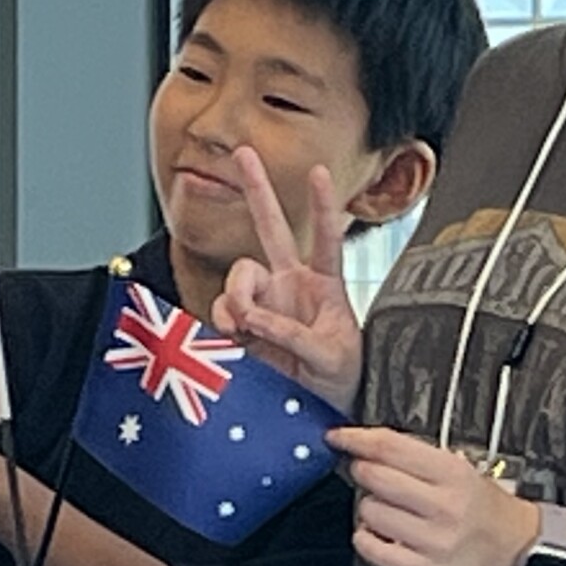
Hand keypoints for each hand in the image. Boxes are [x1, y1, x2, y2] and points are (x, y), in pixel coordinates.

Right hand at [212, 147, 363, 410]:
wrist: (320, 413)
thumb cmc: (341, 382)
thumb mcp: (332, 358)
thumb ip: (296, 335)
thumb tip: (256, 320)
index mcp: (325, 286)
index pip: (325, 238)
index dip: (321, 206)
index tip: (318, 171)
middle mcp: (291, 285)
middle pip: (270, 228)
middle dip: (256, 190)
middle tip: (243, 153)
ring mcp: (265, 302)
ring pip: (239, 275)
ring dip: (238, 296)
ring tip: (246, 325)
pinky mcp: (244, 326)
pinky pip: (224, 310)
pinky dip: (223, 320)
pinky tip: (233, 334)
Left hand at [329, 426, 539, 565]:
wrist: (518, 551)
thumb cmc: (486, 510)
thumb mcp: (462, 470)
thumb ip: (416, 458)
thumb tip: (365, 448)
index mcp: (454, 474)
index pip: (390, 447)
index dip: (355, 438)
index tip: (339, 437)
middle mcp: (444, 506)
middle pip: (375, 476)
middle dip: (361, 471)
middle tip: (368, 473)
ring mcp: (433, 540)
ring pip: (370, 512)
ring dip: (368, 507)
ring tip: (386, 509)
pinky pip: (374, 550)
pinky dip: (367, 538)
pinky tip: (379, 533)